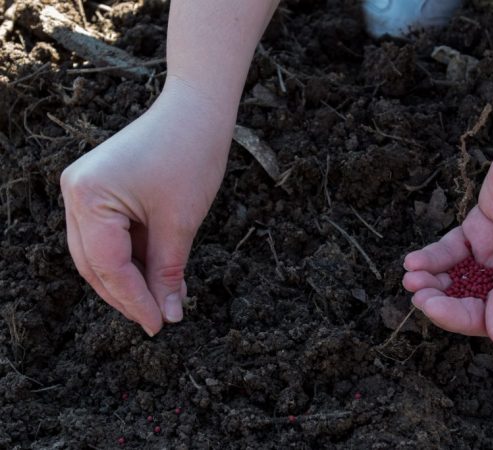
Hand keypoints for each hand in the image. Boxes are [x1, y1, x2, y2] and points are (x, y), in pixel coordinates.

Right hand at [60, 77, 233, 335]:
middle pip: (95, 263)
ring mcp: (83, 189)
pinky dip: (132, 257)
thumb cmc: (191, 156)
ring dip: (129, 278)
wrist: (197, 111)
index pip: (107, 266)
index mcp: (88, 195)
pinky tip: (157, 273)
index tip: (157, 326)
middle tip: (157, 319)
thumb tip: (168, 316)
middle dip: (127, 294)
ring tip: (161, 299)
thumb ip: (168, 272)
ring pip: (100, 253)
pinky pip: (110, 235)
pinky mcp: (99, 189)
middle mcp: (75, 192)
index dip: (133, 300)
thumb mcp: (180, 223)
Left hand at [402, 108, 492, 345]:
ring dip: (432, 280)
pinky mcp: (481, 225)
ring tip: (411, 276)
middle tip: (416, 292)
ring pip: (457, 277)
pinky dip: (432, 256)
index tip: (431, 307)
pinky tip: (414, 260)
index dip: (460, 317)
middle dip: (442, 300)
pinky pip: (451, 249)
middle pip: (472, 300)